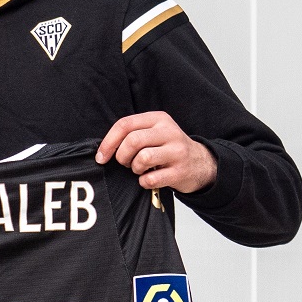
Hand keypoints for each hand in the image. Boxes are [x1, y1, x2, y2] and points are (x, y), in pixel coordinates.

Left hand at [95, 111, 216, 192]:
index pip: (125, 124)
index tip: (101, 157)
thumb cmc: (168, 148)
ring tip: (140, 169)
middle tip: (125, 163)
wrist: (200, 163)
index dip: (108, 142)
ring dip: (134, 168)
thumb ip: (133, 133)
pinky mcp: (180, 171)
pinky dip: (144, 182)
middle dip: (121, 156)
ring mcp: (177, 151)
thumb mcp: (154, 132)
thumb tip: (103, 149)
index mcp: (158, 119)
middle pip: (133, 141)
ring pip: (142, 158)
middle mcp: (169, 132)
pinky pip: (152, 179)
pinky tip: (149, 179)